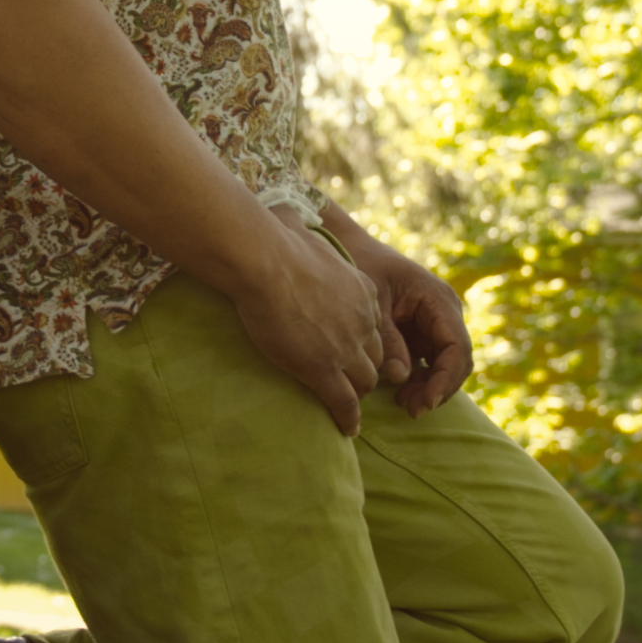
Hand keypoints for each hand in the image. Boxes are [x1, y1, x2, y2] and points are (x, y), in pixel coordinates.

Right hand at [230, 223, 390, 434]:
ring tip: (349, 406)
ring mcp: (345, 348)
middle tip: (354, 382)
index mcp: (360, 290)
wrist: (267, 264)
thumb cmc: (274, 243)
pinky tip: (347, 430)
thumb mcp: (300, 232)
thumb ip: (301, 230)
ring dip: (358, 394)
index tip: (353, 347)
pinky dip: (348, 419)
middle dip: (367, 369)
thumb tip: (280, 212)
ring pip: (364, 380)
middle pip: (374, 355)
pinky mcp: (324, 370)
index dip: (362, 338)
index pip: (371, 323)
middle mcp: (362, 321)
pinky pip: (344, 403)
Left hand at [343, 232, 473, 415]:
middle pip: (456, 361)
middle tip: (412, 410)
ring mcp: (434, 324)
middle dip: (438, 388)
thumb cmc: (361, 266)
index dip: (444, 378)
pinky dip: (420, 381)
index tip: (425, 401)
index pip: (456, 347)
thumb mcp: (372, 304)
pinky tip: (401, 395)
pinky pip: (430, 364)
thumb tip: (401, 377)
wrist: (349, 247)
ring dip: (430, 388)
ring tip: (404, 405)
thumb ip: (387, 339)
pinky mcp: (421, 334)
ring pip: (445, 366)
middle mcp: (444, 313)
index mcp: (438, 300)